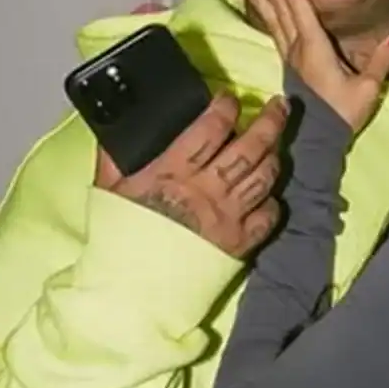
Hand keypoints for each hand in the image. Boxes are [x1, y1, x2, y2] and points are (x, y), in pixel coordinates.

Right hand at [95, 94, 287, 257]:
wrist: (128, 289)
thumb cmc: (117, 238)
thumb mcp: (108, 190)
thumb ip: (115, 156)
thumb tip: (115, 126)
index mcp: (173, 172)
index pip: (209, 130)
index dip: (225, 109)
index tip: (231, 98)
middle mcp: (207, 190)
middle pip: (248, 149)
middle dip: (269, 122)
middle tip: (280, 105)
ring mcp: (227, 217)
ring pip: (263, 178)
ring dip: (274, 156)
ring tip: (277, 144)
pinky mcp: (239, 244)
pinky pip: (267, 218)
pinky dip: (273, 204)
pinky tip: (270, 195)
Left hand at [239, 0, 388, 131]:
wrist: (318, 141)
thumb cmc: (342, 114)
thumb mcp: (367, 88)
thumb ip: (382, 59)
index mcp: (314, 47)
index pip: (296, 6)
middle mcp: (296, 47)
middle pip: (279, 6)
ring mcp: (290, 55)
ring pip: (272, 16)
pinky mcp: (289, 63)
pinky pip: (274, 28)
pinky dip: (265, 10)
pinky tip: (259, 1)